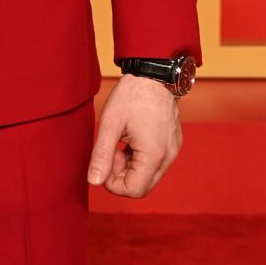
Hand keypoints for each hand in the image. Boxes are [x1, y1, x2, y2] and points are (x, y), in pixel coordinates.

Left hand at [87, 74, 182, 197]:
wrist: (154, 73)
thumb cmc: (132, 95)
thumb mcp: (110, 124)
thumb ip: (101, 155)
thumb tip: (94, 181)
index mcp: (153, 155)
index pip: (133, 191)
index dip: (113, 182)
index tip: (105, 159)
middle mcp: (167, 157)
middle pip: (142, 186)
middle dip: (121, 174)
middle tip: (112, 149)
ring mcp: (172, 150)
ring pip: (148, 175)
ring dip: (129, 166)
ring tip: (120, 140)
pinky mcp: (172, 144)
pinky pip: (154, 163)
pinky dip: (139, 158)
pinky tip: (130, 138)